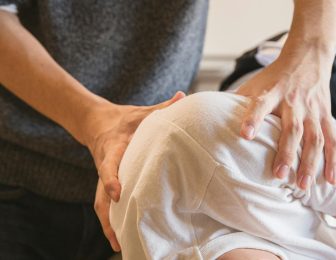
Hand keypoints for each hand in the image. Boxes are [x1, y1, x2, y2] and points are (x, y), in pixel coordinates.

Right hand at [87, 91, 185, 250]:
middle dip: (108, 215)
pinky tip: (120, 235)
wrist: (97, 121)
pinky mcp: (105, 183)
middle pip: (100, 194)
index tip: (116, 193)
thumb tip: (182, 96)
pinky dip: (110, 220)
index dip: (110, 179)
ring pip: (100, 204)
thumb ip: (161, 107)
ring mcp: (102, 177)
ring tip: (119, 244)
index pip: (108, 164)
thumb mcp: (142, 112)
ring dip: (108, 224)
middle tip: (118, 235)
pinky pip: (104, 204)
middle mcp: (105, 165)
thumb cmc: (125, 119)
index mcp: (113, 148)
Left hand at [236, 56, 335, 189]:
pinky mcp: (326, 116)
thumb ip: (236, 103)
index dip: (253, 118)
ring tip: (302, 186)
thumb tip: (209, 120)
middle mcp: (293, 102)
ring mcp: (312, 110)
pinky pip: (333, 140)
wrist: (307, 57)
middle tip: (278, 175)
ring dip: (310, 163)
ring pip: (314, 138)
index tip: (245, 135)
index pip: (260, 105)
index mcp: (272, 92)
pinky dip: (334, 161)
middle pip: (292, 129)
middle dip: (286, 153)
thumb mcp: (254, 84)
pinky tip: (331, 180)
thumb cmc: (274, 77)